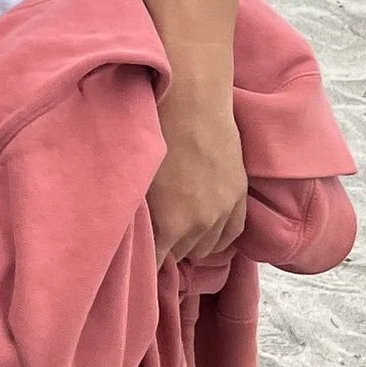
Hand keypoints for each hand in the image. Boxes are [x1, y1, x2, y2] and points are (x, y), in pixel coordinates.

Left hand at [146, 82, 246, 264]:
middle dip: (163, 249)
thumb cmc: (151, 134)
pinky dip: (216, 235)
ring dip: (189, 242)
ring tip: (173, 226)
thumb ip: (134, 218)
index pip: (155, 267)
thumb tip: (126, 239)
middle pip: (178, 257)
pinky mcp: (239, 196)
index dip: (142, 265)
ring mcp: (223, 212)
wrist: (190, 100)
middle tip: (150, 234)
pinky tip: (201, 227)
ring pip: (205, 248)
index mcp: (170, 226)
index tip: (132, 263)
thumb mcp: (132, 180)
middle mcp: (200, 226)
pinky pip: (232, 234)